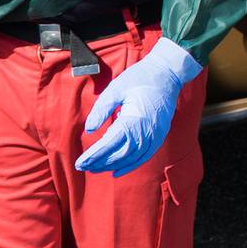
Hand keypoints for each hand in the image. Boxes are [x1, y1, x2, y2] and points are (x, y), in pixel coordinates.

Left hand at [76, 37, 203, 176]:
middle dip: (99, 163)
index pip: (109, 144)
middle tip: (83, 167)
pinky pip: (144, 157)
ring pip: (131, 158)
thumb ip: (101, 110)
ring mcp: (154, 136)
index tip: (79, 163)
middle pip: (119, 155)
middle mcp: (145, 132)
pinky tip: (116, 172)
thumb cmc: (139, 79)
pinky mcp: (159, 137)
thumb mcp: (115, 89)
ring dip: (112, 166)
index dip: (94, 155)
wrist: (167, 75)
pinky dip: (129, 166)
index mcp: (133, 120)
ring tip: (95, 169)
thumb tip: (89, 129)